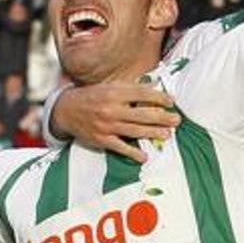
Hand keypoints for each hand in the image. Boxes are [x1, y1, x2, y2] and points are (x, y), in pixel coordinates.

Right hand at [51, 84, 180, 162]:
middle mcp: (111, 109)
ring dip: (153, 133)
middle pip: (142, 114)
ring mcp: (106, 126)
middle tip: (176, 120)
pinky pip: (120, 147)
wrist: (67, 110)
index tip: (171, 101)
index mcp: (114, 93)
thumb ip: (130, 88)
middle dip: (162, 117)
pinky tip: (144, 156)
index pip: (141, 94)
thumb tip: (154, 86)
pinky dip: (133, 153)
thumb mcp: (110, 86)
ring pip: (135, 131)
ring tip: (168, 134)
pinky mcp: (102, 140)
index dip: (158, 97)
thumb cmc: (92, 96)